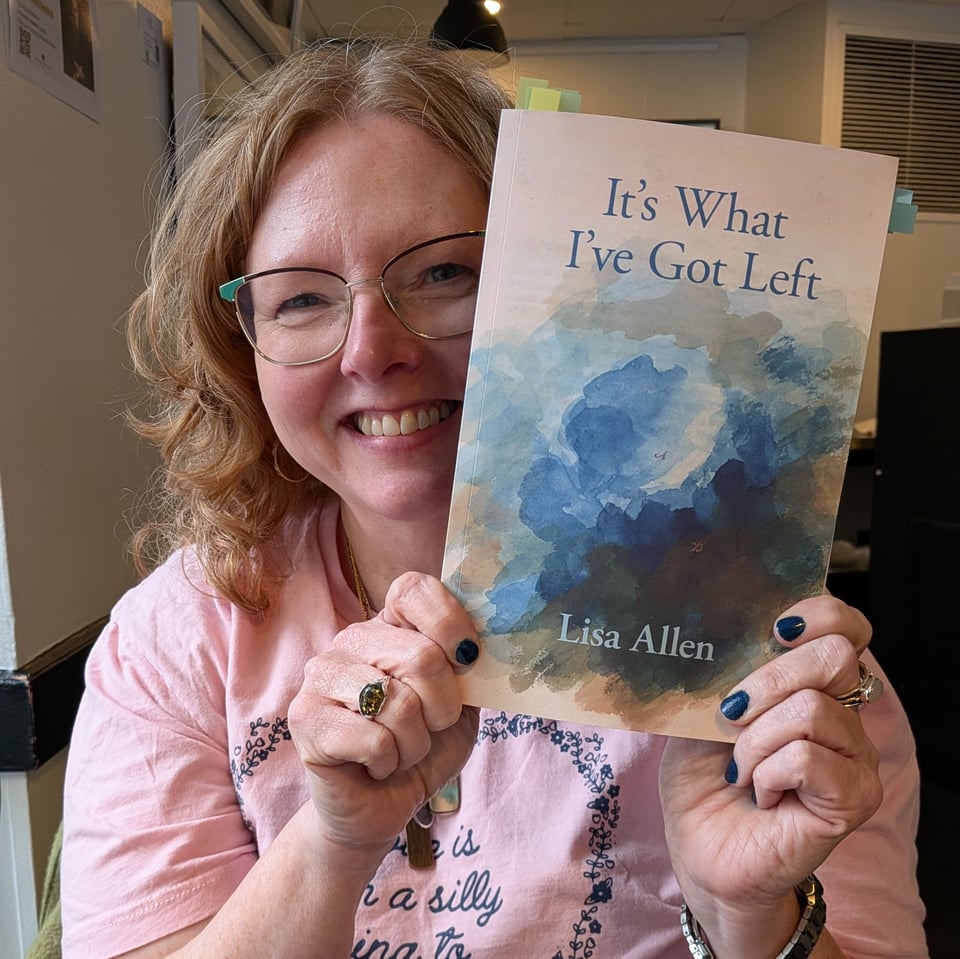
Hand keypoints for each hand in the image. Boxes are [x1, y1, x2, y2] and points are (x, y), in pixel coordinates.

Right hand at [288, 572, 479, 862]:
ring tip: (400, 749)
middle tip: (429, 728)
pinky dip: (390, 763)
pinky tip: (375, 766)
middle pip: (420, 656)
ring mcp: (321, 676)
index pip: (413, 589)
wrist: (382, 806)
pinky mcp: (305, 719)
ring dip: (416, 743)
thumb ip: (469, 668)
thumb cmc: (424, 747)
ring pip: (399, 702)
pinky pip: (375, 739)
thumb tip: (481, 645)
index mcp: (388, 625)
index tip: (468, 661)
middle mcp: (350, 640)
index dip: (449, 621)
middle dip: (443, 708)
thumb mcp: (460, 702)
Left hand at [659, 595, 880, 956]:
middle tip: (731, 714)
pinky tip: (759, 792)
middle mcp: (844, 713)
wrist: (700, 848)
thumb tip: (719, 630)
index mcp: (810, 683)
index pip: (845, 626)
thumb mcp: (700, 710)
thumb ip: (723, 671)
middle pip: (835, 656)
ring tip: (740, 768)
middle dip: (769, 679)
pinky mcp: (854, 798)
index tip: (773, 630)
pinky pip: (807, 757)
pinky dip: (766, 771)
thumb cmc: (701, 776)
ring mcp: (855, 757)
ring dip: (755, 739)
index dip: (818, 615)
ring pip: (813, 709)